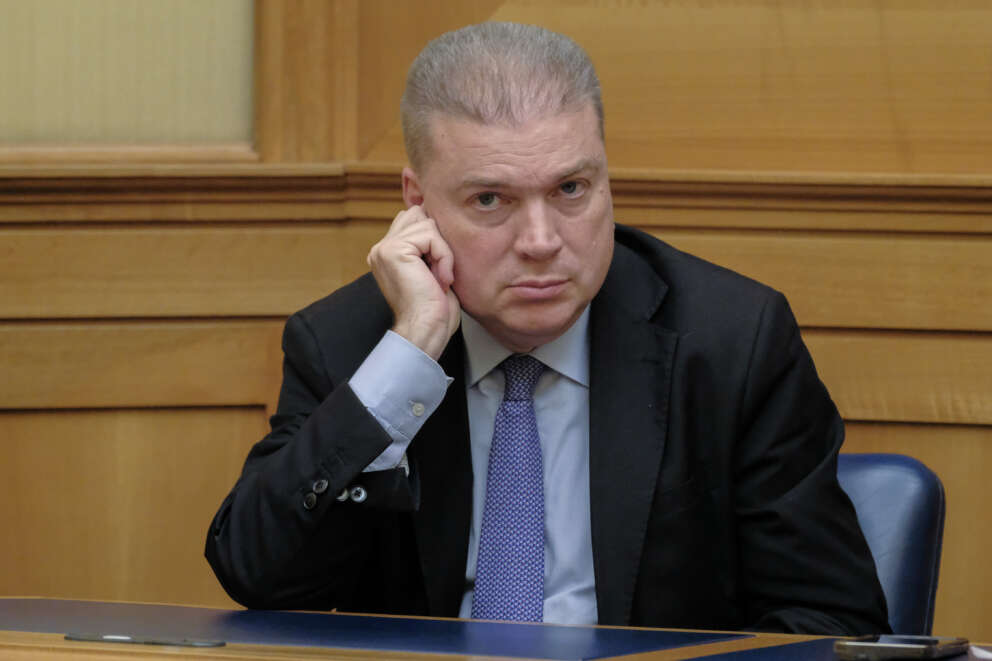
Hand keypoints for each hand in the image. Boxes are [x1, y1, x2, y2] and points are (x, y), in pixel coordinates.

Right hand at [367, 206, 460, 359]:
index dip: (434, 237)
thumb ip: (427, 244)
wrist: (427, 329)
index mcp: (387, 253)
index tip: (438, 270)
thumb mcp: (431, 268)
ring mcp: (384, 248)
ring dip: (443, 251)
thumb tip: (435, 219)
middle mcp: (381, 248)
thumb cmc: (434, 308)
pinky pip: (431, 235)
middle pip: (418, 214)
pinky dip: (444, 256)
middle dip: (437, 239)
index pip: (414, 219)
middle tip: (439, 271)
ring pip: (427, 223)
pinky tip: (440, 279)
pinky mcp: (394, 251)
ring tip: (439, 277)